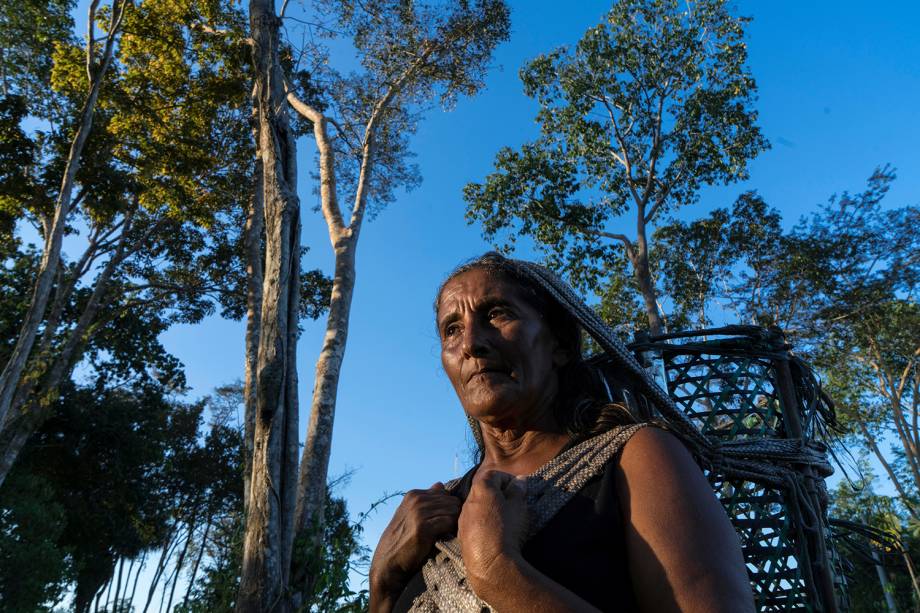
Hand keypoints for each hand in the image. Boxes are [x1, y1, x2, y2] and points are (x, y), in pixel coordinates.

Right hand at [370, 482, 460, 597]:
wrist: (388, 562)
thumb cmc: (402, 540)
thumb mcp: (410, 514)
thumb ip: (426, 500)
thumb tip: (440, 484)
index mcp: (413, 494)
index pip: (445, 494)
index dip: (449, 509)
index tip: (445, 522)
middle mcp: (416, 499)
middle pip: (451, 501)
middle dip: (454, 515)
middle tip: (449, 530)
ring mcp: (419, 512)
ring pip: (453, 510)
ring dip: (454, 523)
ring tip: (447, 535)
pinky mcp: (423, 527)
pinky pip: (448, 522)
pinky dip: (451, 531)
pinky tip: (445, 538)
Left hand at [457, 469, 527, 588]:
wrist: (491, 564)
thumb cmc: (508, 529)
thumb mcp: (519, 507)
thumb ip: (518, 490)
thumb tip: (520, 480)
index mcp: (482, 488)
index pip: (495, 475)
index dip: (509, 480)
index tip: (518, 490)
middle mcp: (468, 500)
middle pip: (484, 489)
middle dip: (499, 494)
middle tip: (513, 505)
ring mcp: (462, 517)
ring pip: (477, 506)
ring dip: (489, 508)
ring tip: (504, 520)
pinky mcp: (461, 534)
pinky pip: (472, 522)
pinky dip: (482, 523)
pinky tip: (493, 533)